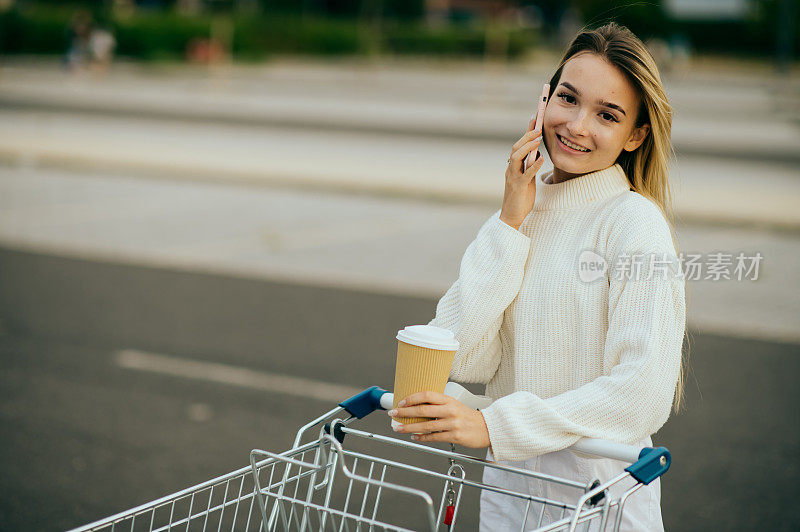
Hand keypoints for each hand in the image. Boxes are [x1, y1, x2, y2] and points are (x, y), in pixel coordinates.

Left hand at [388, 391, 490, 448]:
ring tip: (399, 428)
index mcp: (449, 400)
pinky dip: (422, 437)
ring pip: (426, 426)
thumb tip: (417, 407)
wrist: (487, 428)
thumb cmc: (468, 416)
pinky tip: (414, 437)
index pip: (427, 395)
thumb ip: (438, 405)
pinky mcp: (455, 436)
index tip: (401, 402)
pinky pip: (434, 437)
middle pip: (423, 410)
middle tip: (394, 414)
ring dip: (409, 427)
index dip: (412, 398)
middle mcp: (450, 410)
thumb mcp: (454, 405)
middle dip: (405, 412)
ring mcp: (453, 424)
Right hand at [501, 84, 548, 229]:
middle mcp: (511, 169)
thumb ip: (529, 165)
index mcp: (513, 166)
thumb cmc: (521, 197)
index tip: (535, 117)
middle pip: (516, 147)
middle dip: (527, 135)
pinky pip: (525, 173)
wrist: (513, 216)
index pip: (519, 144)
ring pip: (516, 157)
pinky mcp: (519, 187)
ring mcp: (513, 177)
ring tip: (538, 138)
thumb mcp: (527, 178)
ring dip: (527, 146)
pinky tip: (541, 159)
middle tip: (538, 125)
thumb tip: (537, 153)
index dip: (527, 131)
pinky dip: (533, 165)